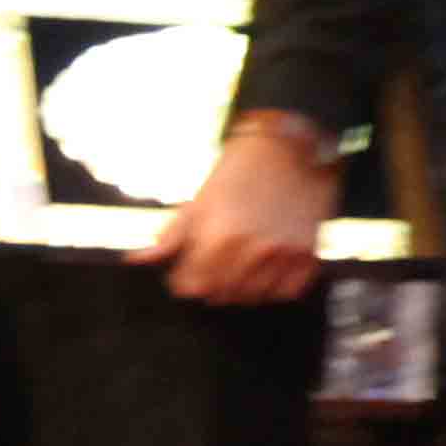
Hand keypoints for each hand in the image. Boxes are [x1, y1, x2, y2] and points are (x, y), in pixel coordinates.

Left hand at [134, 120, 331, 304]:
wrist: (287, 148)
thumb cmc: (237, 172)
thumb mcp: (198, 201)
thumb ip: (170, 236)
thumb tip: (137, 259)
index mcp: (221, 237)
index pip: (193, 286)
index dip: (184, 281)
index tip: (185, 273)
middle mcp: (253, 249)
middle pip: (222, 295)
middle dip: (210, 286)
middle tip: (210, 269)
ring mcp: (284, 253)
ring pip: (254, 297)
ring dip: (240, 290)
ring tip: (235, 271)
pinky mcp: (308, 252)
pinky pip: (287, 291)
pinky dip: (273, 288)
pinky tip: (264, 273)